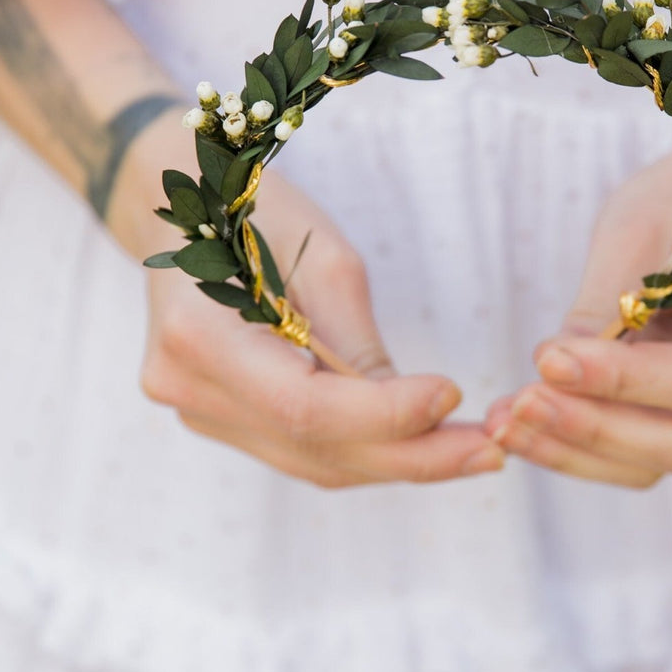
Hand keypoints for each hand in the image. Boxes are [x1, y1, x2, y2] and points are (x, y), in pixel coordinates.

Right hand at [118, 115, 503, 487]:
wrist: (180, 210)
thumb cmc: (256, 213)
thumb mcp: (321, 258)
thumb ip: (359, 345)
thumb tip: (423, 415)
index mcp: (199, 336)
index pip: (305, 407)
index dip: (385, 415)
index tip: (455, 396)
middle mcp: (188, 388)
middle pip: (314, 448)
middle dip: (411, 455)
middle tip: (492, 452)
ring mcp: (197, 411)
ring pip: (314, 462)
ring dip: (397, 462)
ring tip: (473, 452)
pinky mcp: (219, 419)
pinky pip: (302, 450)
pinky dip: (365, 450)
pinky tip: (422, 442)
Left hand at [485, 153, 671, 485]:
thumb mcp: (635, 233)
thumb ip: (602, 307)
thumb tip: (551, 371)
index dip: (624, 382)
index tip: (547, 361)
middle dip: (594, 431)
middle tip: (518, 406)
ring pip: (657, 463)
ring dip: (573, 451)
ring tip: (503, 424)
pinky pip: (636, 456)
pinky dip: (575, 448)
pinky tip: (521, 425)